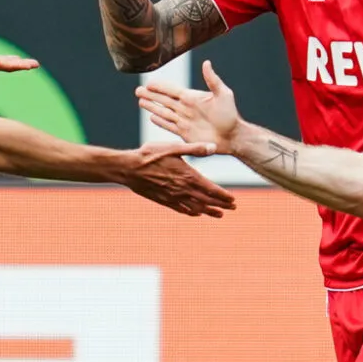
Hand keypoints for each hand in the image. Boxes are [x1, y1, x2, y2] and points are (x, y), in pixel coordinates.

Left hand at [0, 24, 38, 72]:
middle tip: (29, 65)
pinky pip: (9, 65)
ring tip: (35, 64)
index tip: (12, 59)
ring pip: (8, 65)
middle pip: (4, 63)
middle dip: (16, 64)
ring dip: (22, 65)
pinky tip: (32, 65)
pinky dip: (21, 65)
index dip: (2, 59)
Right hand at [122, 142, 236, 216]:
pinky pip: (181, 209)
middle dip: (221, 205)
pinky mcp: (164, 200)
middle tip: (232, 208)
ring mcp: (173, 197)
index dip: (224, 196)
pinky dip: (191, 212)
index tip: (233, 200)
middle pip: (207, 201)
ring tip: (219, 214)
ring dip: (209, 211)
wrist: (129, 168)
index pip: (212, 190)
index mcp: (188, 176)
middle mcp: (183, 190)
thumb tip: (214, 147)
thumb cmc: (151, 155)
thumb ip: (195, 148)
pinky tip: (196, 213)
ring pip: (196, 208)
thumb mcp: (174, 147)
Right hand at [136, 60, 241, 154]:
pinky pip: (169, 125)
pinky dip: (160, 121)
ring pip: (163, 112)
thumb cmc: (230, 115)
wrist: (232, 136)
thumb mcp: (223, 95)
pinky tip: (152, 117)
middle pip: (163, 100)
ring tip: (140, 101)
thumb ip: (212, 80)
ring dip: (152, 106)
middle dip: (150, 95)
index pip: (171, 90)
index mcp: (192, 97)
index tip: (148, 82)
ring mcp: (184, 120)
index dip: (159, 86)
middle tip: (137, 90)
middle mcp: (185, 108)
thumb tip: (206, 63)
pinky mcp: (184, 133)